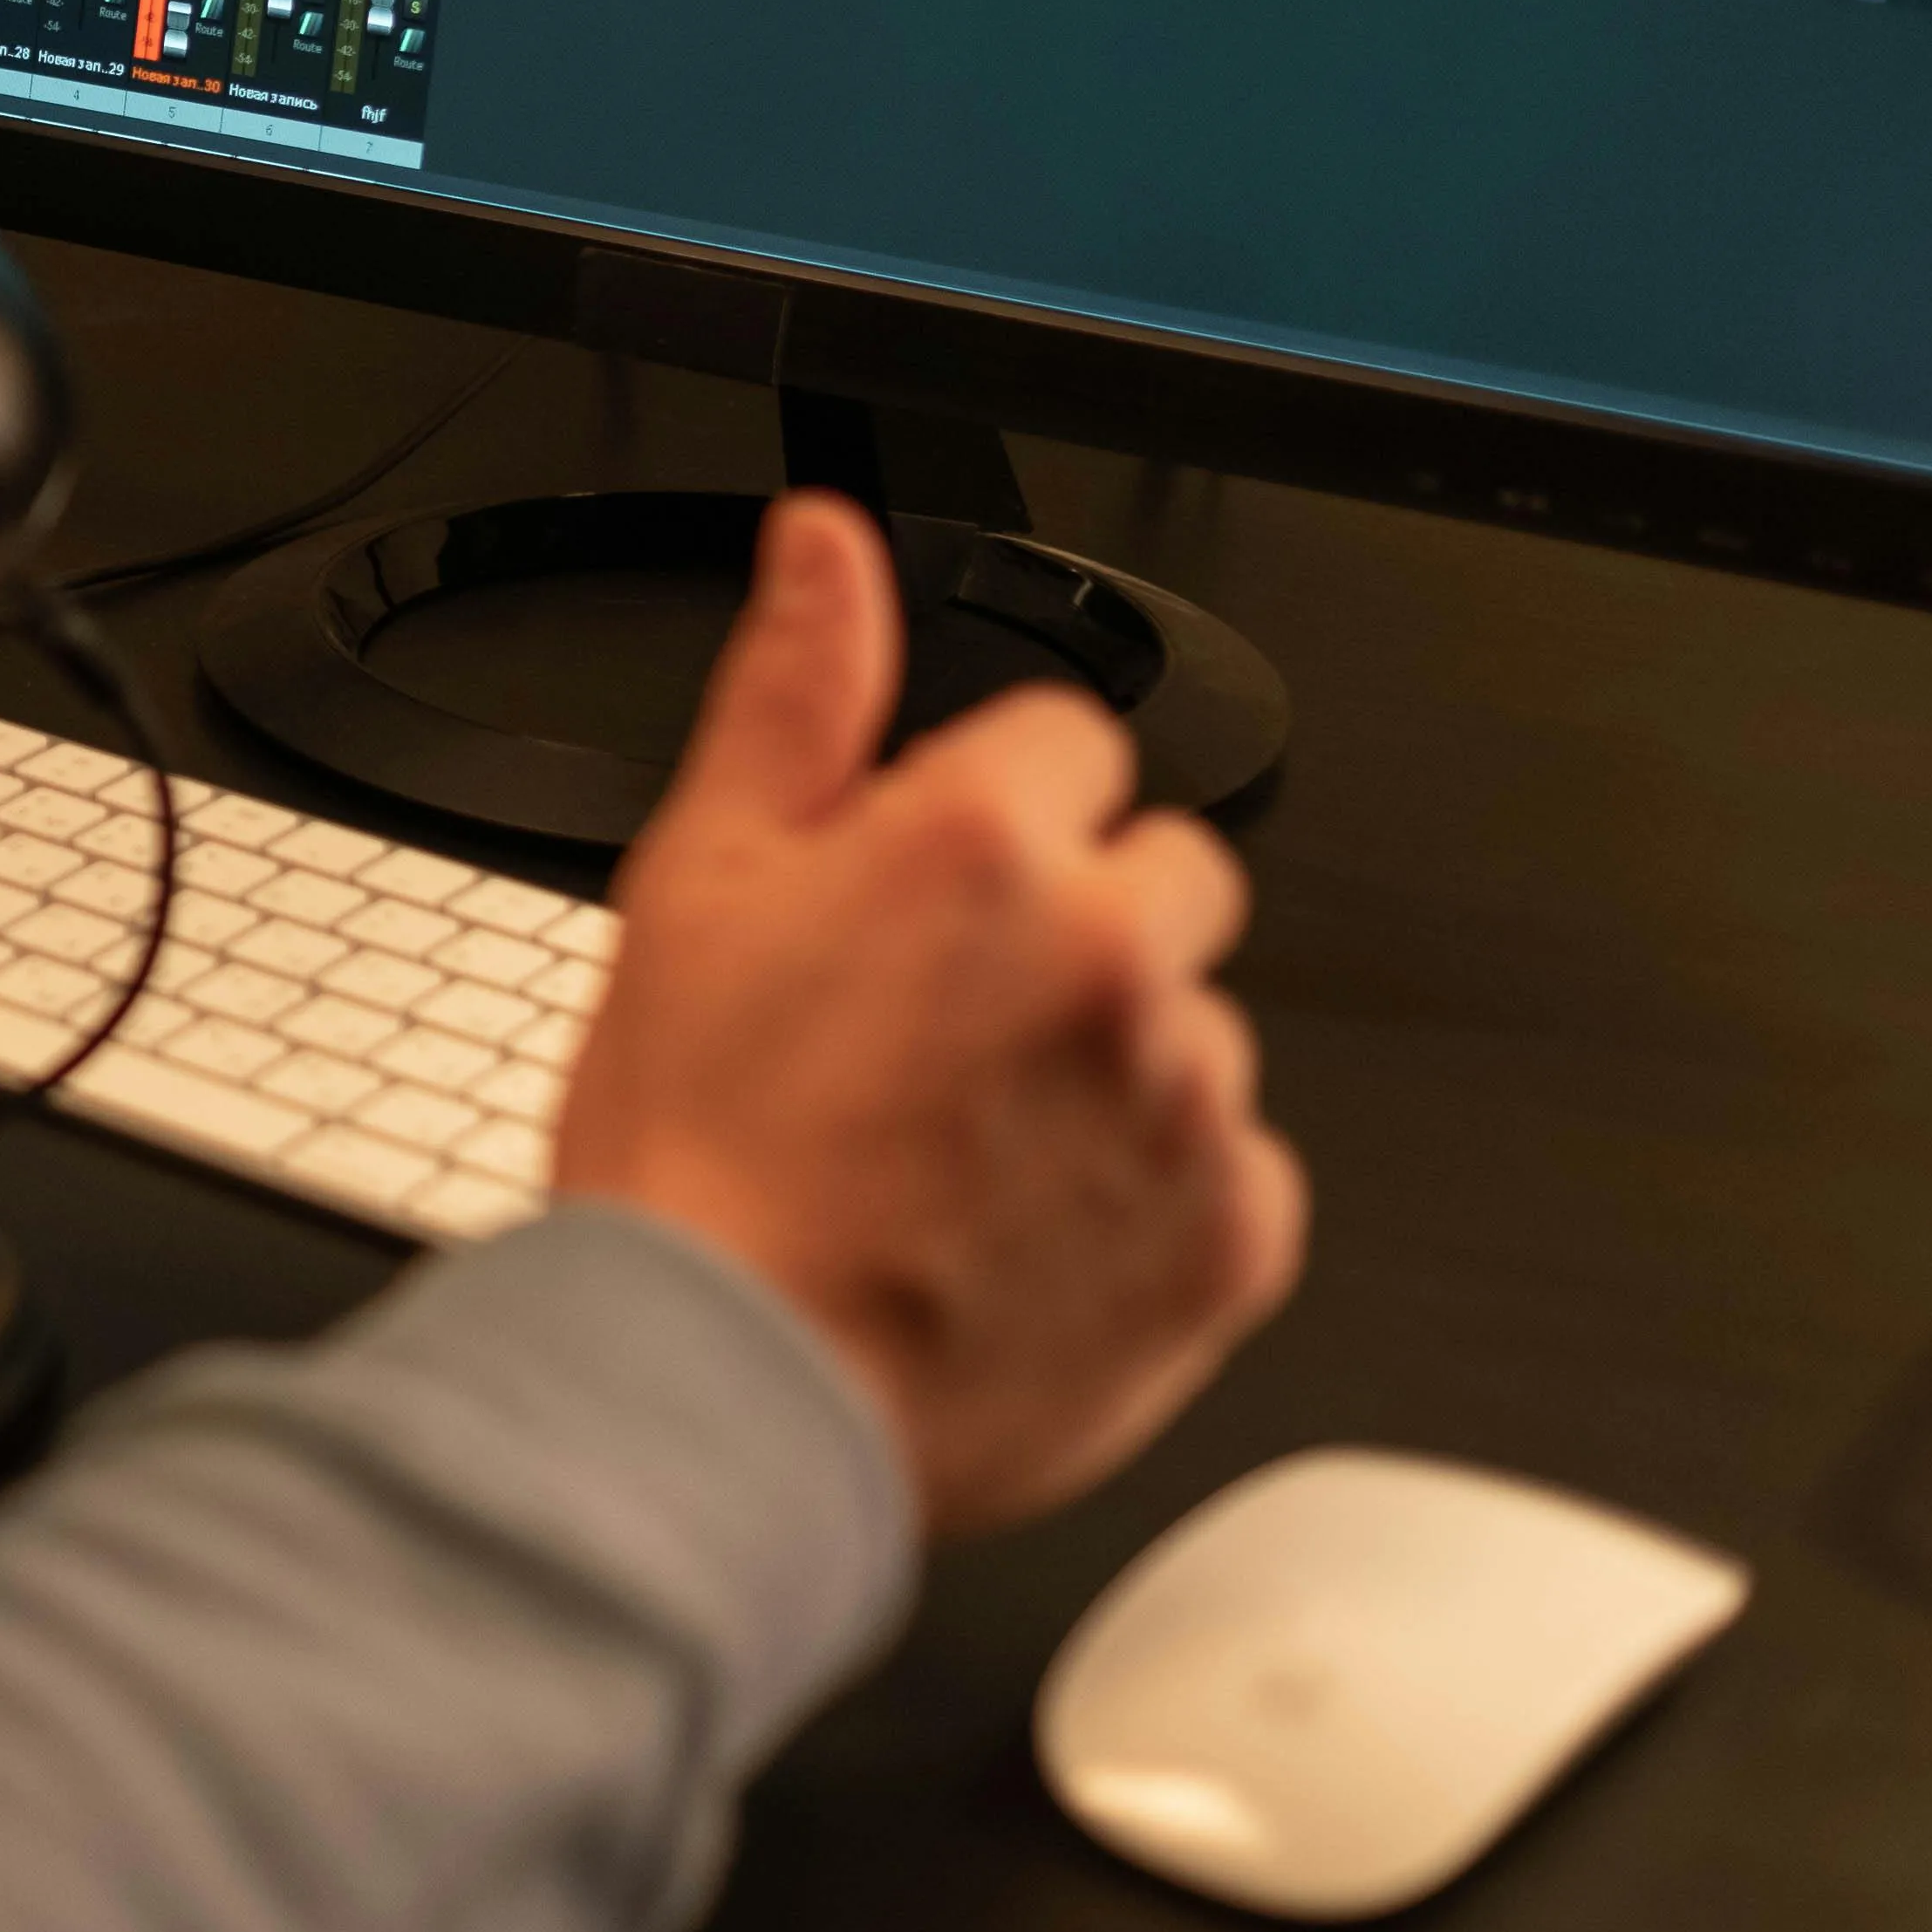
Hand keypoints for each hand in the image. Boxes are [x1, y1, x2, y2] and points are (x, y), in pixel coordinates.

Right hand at [546, 492, 1302, 1532]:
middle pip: (1165, 875)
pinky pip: (1237, 1175)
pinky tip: (1032, 1230)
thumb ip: (797, 691)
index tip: (931, 899)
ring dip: (1115, 1068)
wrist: (720, 1387)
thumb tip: (828, 544)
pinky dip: (1155, 1200)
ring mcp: (1186, 1101)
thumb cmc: (694, 1153)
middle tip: (948, 1030)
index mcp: (984, 843)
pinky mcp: (1232, 1237)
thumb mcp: (696, 879)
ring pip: (1195, 1029)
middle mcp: (1112, 953)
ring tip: (975, 1152)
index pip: (1072, 742)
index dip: (991, 816)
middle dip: (1080, 927)